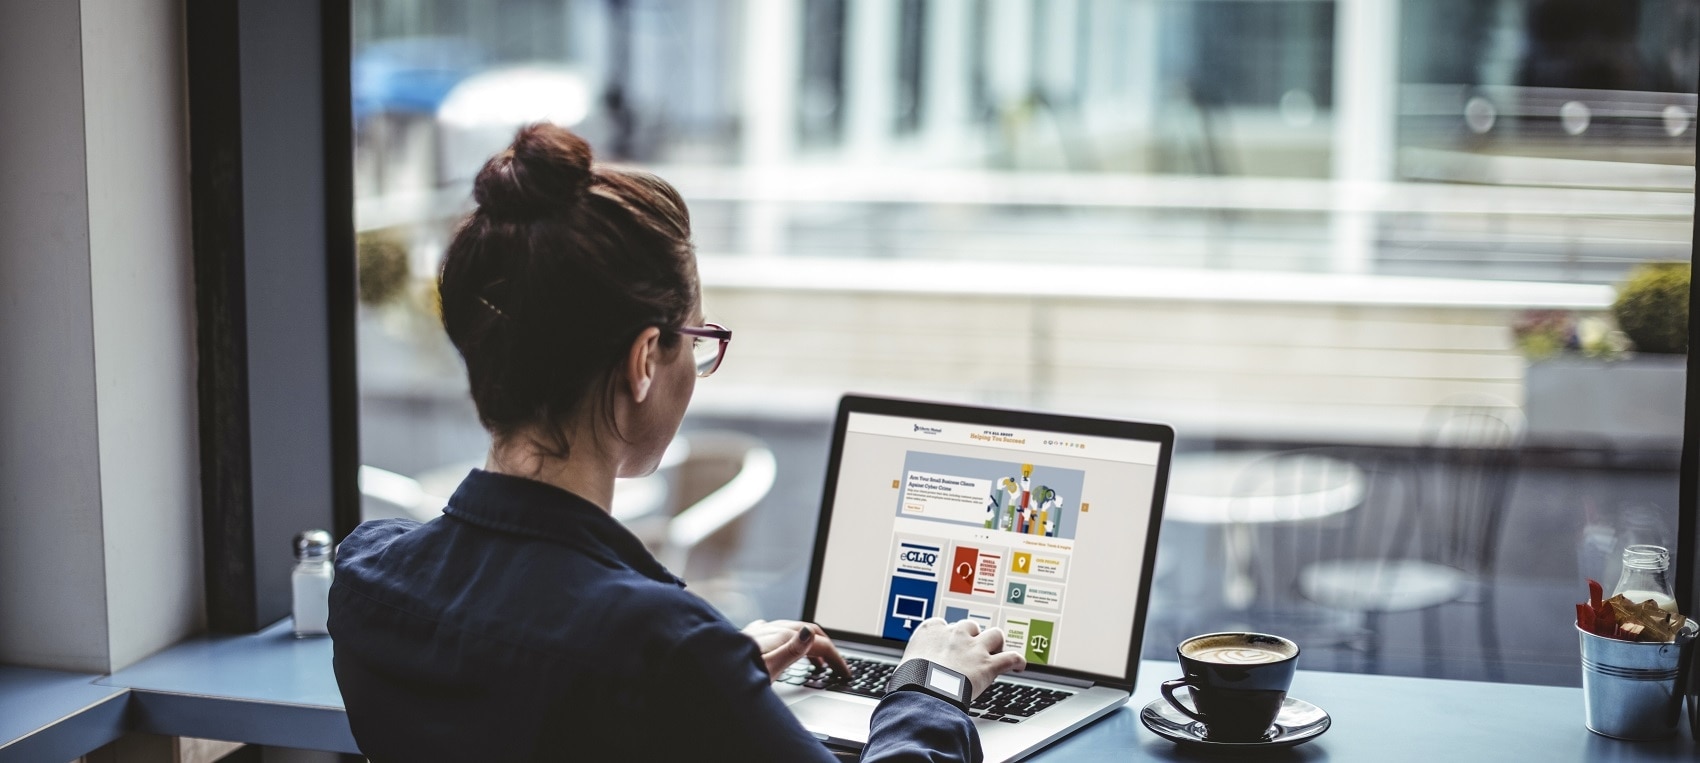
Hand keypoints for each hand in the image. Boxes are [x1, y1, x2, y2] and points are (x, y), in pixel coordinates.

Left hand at [742, 619, 851, 680]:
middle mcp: (770, 629)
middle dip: (826, 646)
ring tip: (818, 660)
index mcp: (779, 635)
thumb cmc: (735, 675)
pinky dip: (792, 639)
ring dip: (810, 642)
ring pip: (794, 629)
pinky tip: (787, 644)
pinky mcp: (750, 637)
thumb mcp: (768, 668)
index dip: (835, 656)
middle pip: (808, 631)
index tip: (844, 672)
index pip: (817, 641)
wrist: (705, 672)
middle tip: (837, 665)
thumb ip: (791, 650)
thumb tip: (811, 633)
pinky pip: (779, 631)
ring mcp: (760, 631)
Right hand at [898, 618, 1026, 698]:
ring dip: (996, 643)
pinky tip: (1020, 665)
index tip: (947, 643)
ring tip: (996, 650)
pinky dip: (1017, 661)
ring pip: (995, 634)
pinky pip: (1010, 658)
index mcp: (931, 630)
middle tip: (970, 650)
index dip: (947, 634)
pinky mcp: (988, 664)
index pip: (942, 624)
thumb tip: (907, 678)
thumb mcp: (904, 664)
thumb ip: (913, 664)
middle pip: (970, 625)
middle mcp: (955, 634)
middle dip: (972, 636)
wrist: (924, 690)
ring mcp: (973, 647)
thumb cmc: (910, 680)